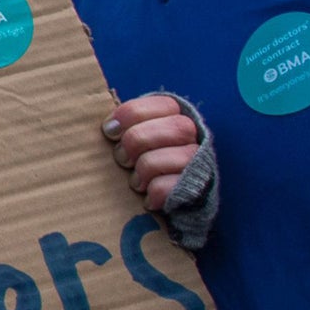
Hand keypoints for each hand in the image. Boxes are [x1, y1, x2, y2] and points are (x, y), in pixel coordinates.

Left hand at [104, 94, 199, 210]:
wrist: (173, 205)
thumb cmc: (145, 164)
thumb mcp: (135, 139)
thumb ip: (126, 127)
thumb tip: (110, 127)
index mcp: (179, 119)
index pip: (165, 105)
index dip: (131, 114)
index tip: (110, 131)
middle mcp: (196, 139)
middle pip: (175, 128)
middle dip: (137, 141)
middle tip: (123, 158)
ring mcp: (199, 165)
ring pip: (170, 158)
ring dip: (142, 170)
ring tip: (136, 181)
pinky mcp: (195, 191)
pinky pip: (165, 187)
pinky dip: (151, 193)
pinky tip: (148, 197)